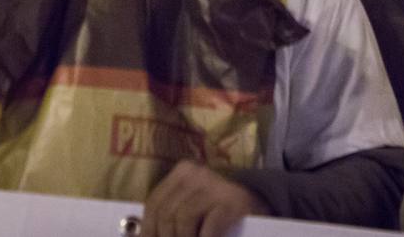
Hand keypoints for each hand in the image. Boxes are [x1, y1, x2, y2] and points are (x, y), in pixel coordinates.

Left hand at [142, 160, 268, 236]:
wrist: (260, 207)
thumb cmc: (219, 212)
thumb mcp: (192, 208)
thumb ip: (170, 218)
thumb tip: (143, 236)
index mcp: (181, 173)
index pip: (154, 204)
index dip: (147, 231)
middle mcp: (196, 173)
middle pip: (166, 213)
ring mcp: (215, 186)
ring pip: (182, 221)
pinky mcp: (232, 202)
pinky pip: (208, 229)